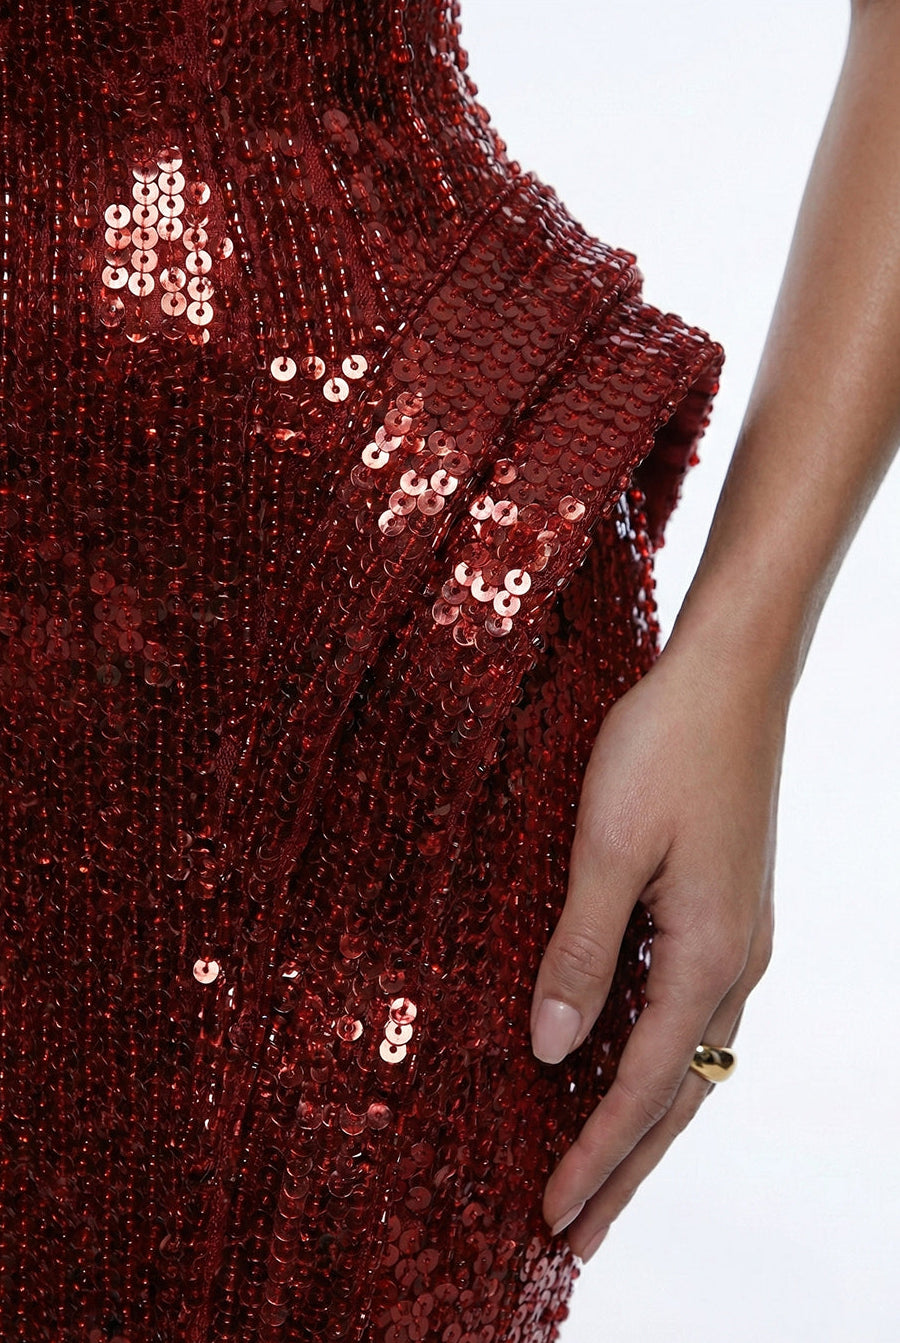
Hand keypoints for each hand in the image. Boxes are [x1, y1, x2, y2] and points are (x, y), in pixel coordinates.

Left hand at [529, 632, 785, 1261]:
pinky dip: (648, 1059)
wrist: (726, 673)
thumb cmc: (663, 745)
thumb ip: (580, 951)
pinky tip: (615, 1065)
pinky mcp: (718, 910)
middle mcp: (734, 960)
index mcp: (711, 953)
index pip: (644, 1085)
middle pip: (678, 1092)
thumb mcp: (607, 848)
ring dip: (638, 1120)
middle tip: (578, 1238)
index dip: (595, 1156)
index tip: (551, 1218)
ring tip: (595, 1175)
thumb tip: (552, 1049)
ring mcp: (733, 936)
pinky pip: (682, 1009)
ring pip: (684, 1055)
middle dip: (626, 1169)